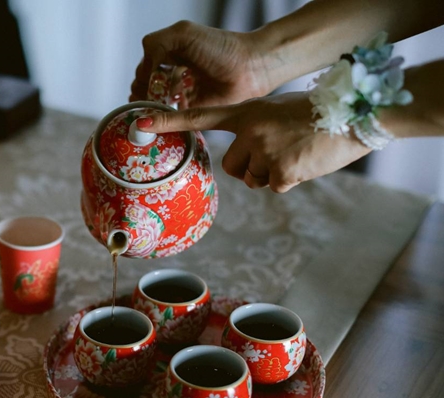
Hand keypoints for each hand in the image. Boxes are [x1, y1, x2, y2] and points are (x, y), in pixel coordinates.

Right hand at [130, 21, 271, 106]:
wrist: (250, 68)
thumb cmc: (220, 47)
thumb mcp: (182, 34)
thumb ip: (155, 45)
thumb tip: (142, 73)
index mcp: (168, 55)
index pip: (143, 70)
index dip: (142, 79)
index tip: (146, 86)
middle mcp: (172, 75)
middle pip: (145, 90)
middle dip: (144, 96)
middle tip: (150, 101)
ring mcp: (180, 94)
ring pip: (155, 106)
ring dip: (153, 108)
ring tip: (157, 109)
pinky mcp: (191, 111)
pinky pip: (171, 120)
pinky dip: (164, 120)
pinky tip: (165, 117)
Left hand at [137, 93, 370, 192]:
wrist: (354, 116)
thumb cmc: (318, 114)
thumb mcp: (277, 113)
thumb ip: (254, 131)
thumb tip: (248, 158)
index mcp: (246, 112)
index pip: (201, 118)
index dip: (169, 122)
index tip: (141, 125)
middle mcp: (250, 131)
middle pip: (233, 167)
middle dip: (252, 166)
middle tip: (280, 150)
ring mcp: (264, 152)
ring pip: (253, 179)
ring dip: (272, 173)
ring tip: (296, 152)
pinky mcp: (281, 172)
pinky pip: (274, 187)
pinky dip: (289, 181)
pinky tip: (305, 162)